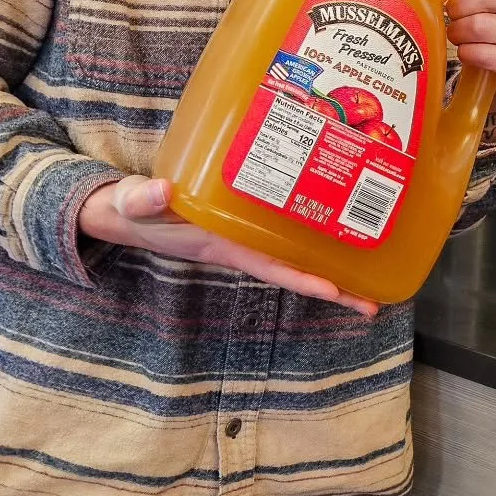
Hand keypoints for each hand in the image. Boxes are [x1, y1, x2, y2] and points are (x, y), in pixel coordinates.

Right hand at [78, 176, 379, 314]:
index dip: (302, 279)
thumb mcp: (129, 206)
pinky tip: (335, 221)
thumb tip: (160, 191)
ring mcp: (244, 232)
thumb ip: (139, 200)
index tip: (337, 292)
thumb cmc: (127, 210)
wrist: (120, 210)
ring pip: (294, 251)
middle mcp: (240, 243)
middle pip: (294, 268)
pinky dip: (308, 228)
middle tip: (375, 304)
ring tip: (373, 272)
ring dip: (330, 263)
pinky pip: (282, 226)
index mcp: (220, 244)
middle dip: (334, 288)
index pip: (269, 266)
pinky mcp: (241, 217)